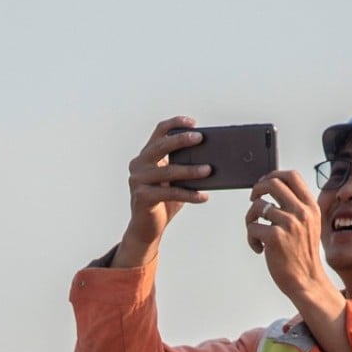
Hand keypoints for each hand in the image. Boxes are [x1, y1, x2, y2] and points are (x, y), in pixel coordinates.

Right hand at [113, 116, 211, 267]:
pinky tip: (203, 197)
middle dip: (182, 140)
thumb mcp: (174, 180)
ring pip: (168, 171)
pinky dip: (189, 195)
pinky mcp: (142, 197)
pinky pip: (170, 193)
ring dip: (191, 170)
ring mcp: (138, 181)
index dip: (175, 124)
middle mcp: (138, 165)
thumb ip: (183, 166)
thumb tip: (213, 159)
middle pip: (161, 146)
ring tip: (209, 170)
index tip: (194, 123)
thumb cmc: (163, 202)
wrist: (147, 228)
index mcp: (146, 156)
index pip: (159, 132)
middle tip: (201, 139)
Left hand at [245, 170, 351, 351]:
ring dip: (250, 220)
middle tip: (253, 200)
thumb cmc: (302, 254)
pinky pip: (252, 227)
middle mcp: (301, 211)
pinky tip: (258, 249)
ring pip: (257, 207)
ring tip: (256, 233)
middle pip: (272, 184)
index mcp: (310, 206)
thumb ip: (295, 208)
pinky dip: (250, 239)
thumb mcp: (307, 225)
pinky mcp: (275, 237)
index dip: (273, 175)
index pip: (292, 176)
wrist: (306, 280)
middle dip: (257, 189)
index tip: (263, 184)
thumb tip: (273, 189)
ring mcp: (289, 223)